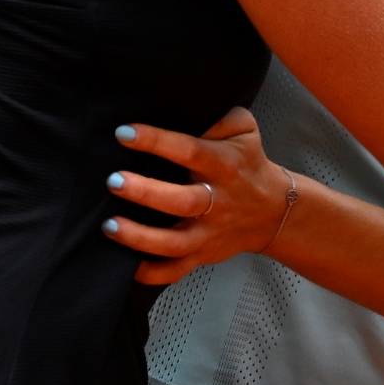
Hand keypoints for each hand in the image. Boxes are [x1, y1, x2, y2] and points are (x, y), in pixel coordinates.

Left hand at [102, 108, 287, 285]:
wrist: (274, 211)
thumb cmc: (249, 164)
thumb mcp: (245, 131)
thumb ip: (222, 116)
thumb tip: (194, 112)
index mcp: (224, 165)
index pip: (189, 151)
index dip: (156, 142)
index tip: (124, 133)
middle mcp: (217, 201)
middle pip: (182, 201)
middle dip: (145, 192)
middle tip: (113, 181)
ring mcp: (209, 232)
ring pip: (175, 243)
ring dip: (140, 237)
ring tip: (109, 225)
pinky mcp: (203, 255)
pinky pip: (176, 270)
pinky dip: (151, 272)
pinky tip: (126, 266)